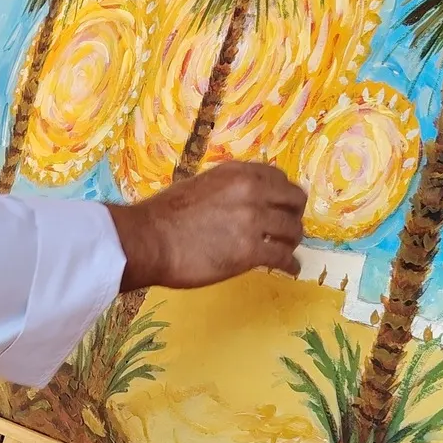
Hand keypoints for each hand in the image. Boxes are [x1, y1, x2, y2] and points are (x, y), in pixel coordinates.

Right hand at [108, 162, 306, 290]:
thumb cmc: (163, 215)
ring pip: (293, 230)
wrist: (148, 240)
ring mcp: (254, 221)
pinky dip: (290, 264)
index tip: (283, 205)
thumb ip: (227, 190)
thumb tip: (241, 202)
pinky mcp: (251, 251)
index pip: (278, 177)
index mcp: (237, 173)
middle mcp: (252, 191)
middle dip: (294, 215)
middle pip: (294, 201)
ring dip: (291, 241)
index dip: (284, 194)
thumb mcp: (200, 186)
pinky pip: (283, 257)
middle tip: (288, 228)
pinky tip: (290, 269)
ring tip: (286, 250)